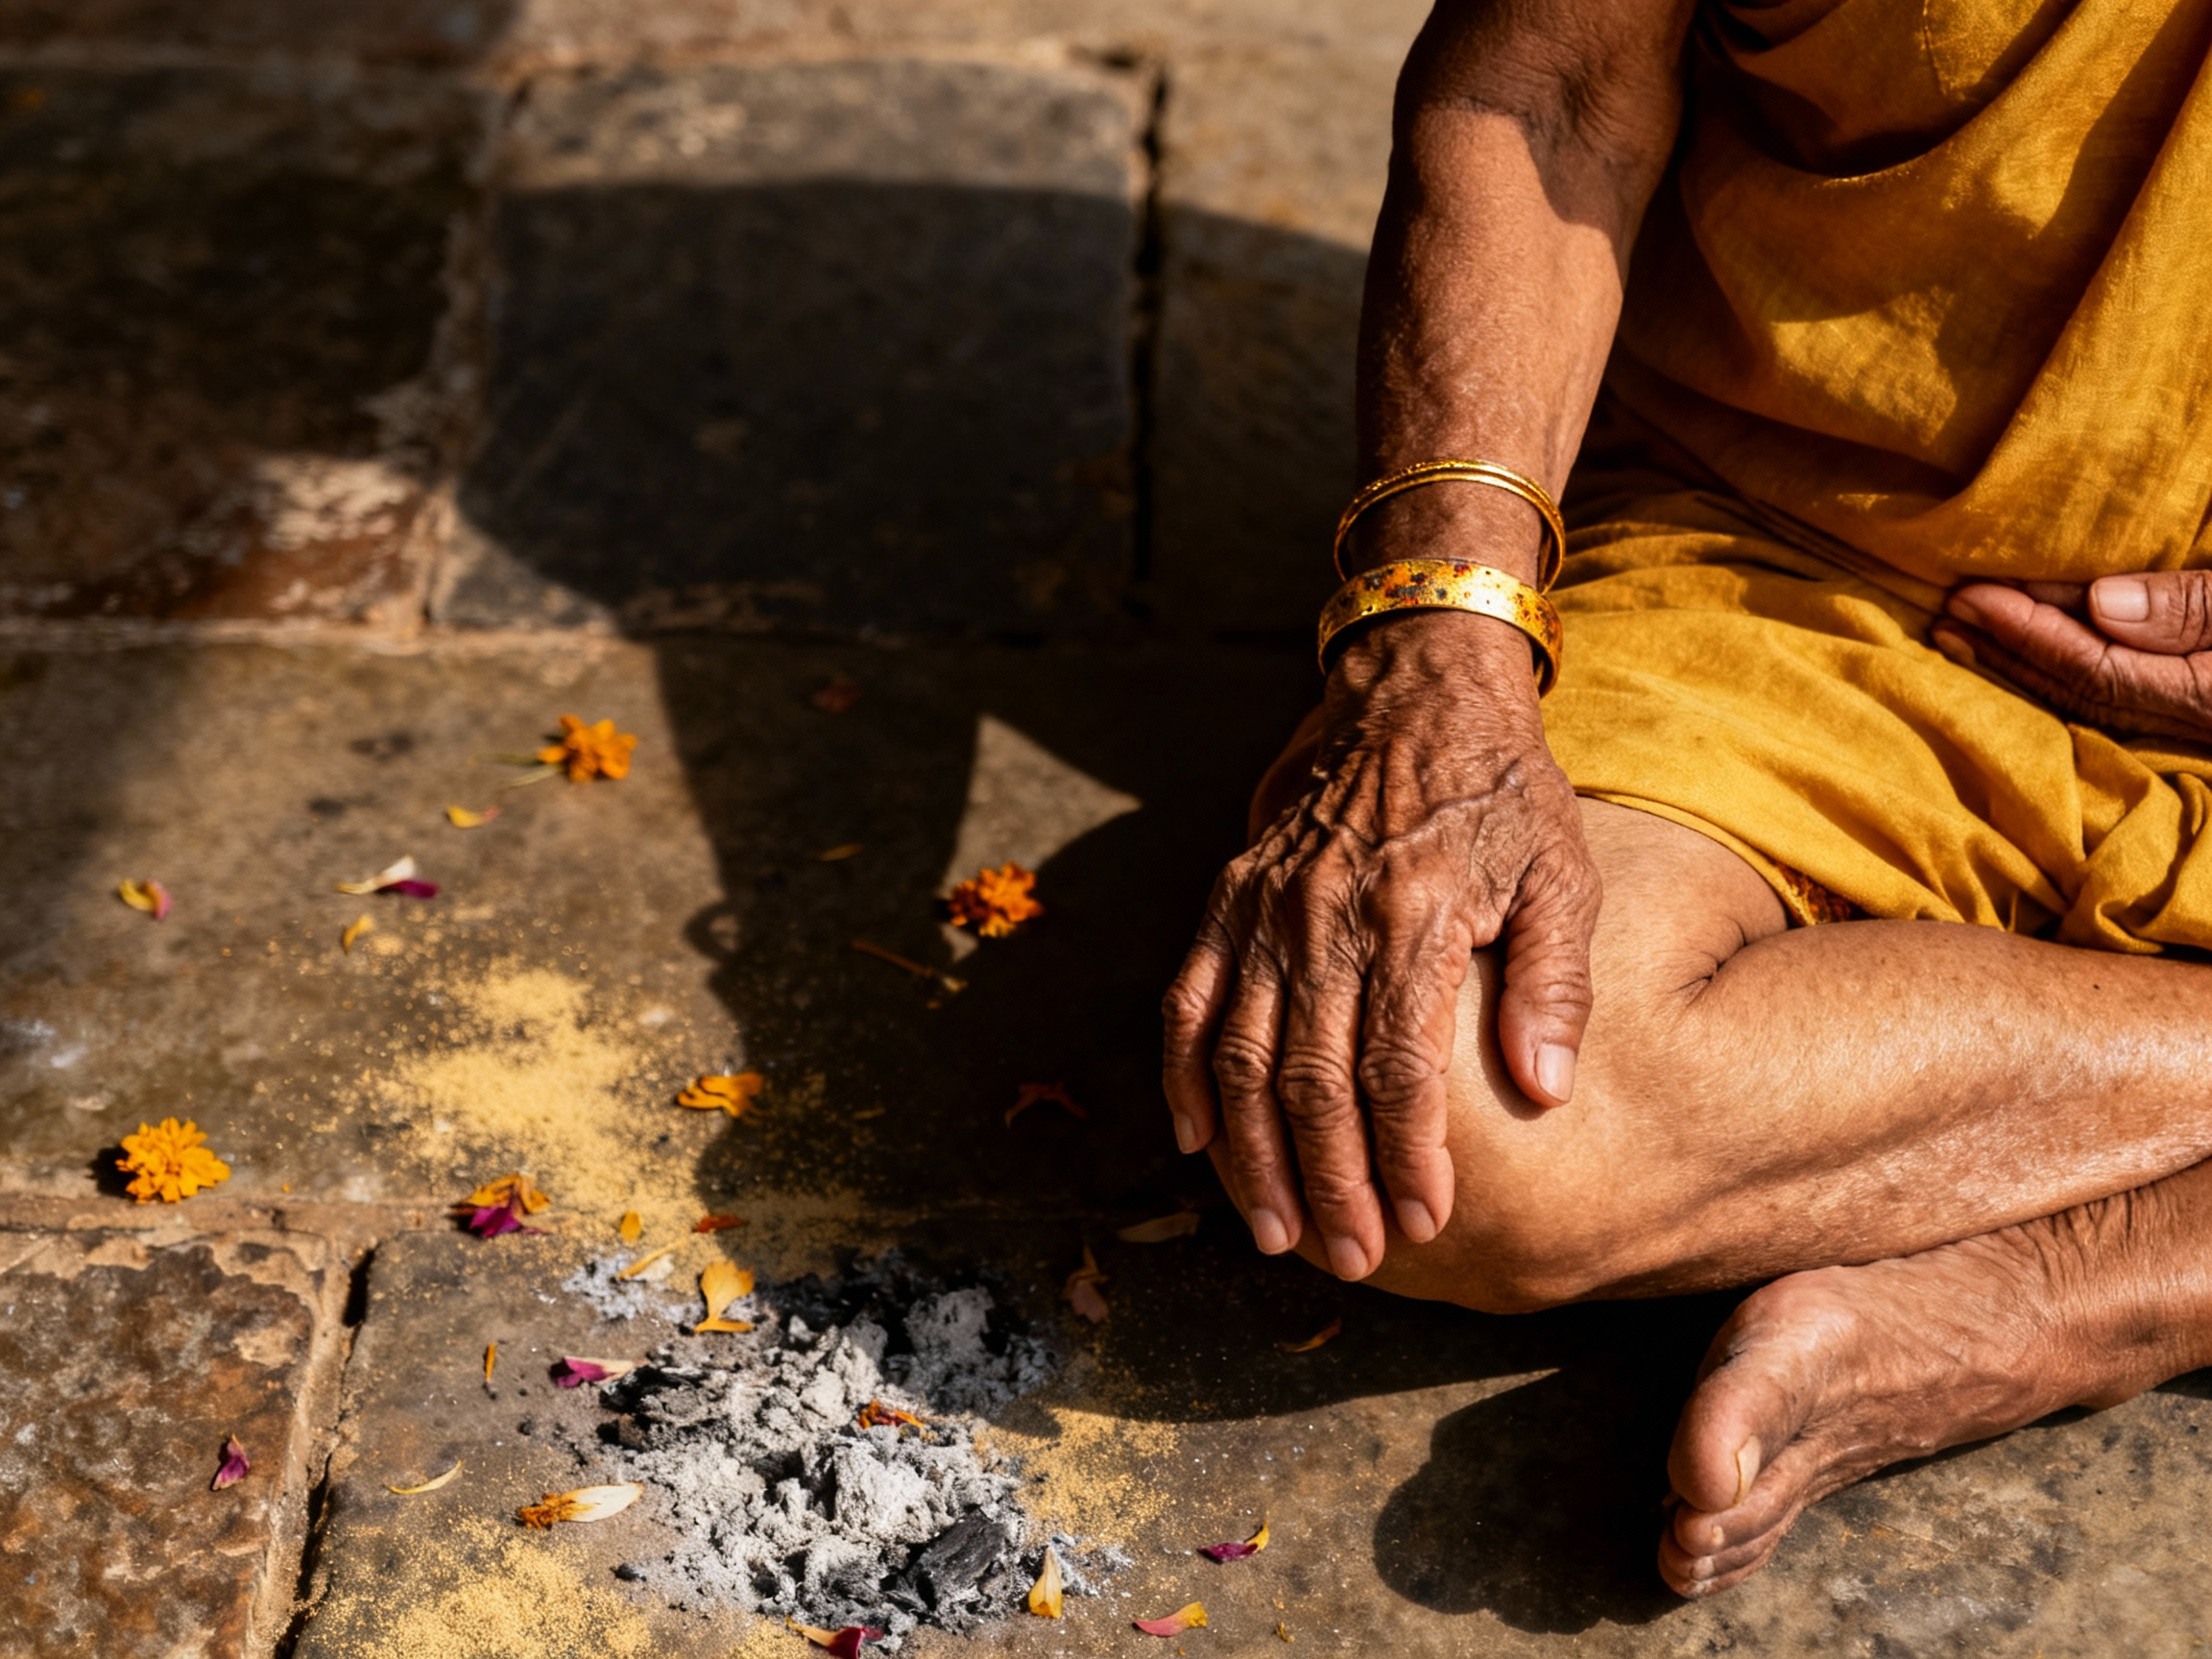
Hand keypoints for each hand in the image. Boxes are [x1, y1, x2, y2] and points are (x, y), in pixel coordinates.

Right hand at [1161, 609, 1602, 1280]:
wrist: (1415, 688)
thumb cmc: (1503, 793)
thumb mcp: (1563, 872)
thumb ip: (1556, 984)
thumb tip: (1543, 1092)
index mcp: (1415, 914)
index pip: (1399, 1068)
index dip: (1406, 1155)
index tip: (1425, 1222)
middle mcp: (1324, 914)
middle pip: (1309, 1078)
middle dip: (1328, 1180)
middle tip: (1350, 1258)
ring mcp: (1265, 906)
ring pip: (1238, 1053)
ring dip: (1252, 1154)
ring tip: (1275, 1231)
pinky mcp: (1229, 895)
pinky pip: (1188, 998)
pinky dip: (1183, 1075)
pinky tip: (1194, 1141)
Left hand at [1936, 573, 2211, 741]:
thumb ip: (2191, 605)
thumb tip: (2101, 602)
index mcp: (2208, 698)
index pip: (2094, 670)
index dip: (2028, 633)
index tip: (1972, 597)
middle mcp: (2196, 723)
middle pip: (2080, 693)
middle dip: (2008, 651)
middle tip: (1947, 615)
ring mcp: (2195, 723)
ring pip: (2091, 701)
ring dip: (2026, 664)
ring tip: (1964, 633)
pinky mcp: (2196, 711)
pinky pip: (2115, 696)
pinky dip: (2065, 670)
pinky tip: (2028, 653)